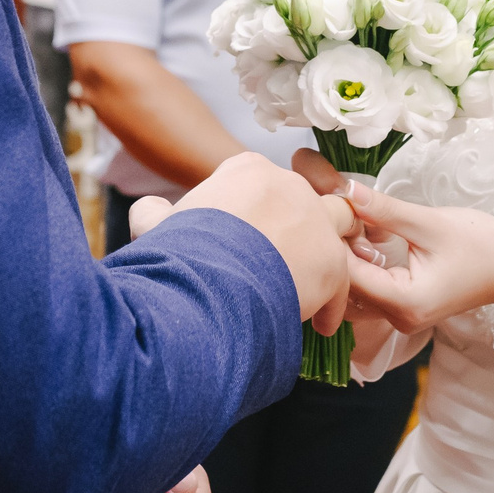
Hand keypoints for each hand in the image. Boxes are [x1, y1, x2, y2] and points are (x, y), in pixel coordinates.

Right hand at [142, 153, 356, 331]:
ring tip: (317, 282)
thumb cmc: (179, 250)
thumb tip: (151, 209)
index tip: (249, 238)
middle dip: (300, 225)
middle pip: (305, 199)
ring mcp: (314, 220)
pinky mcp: (331, 260)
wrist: (206, 281)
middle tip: (287, 258)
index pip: (262, 180)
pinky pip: (342, 279)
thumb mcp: (156, 225)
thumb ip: (155, 213)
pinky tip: (318, 323)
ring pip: (339, 226)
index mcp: (247, 169)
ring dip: (329, 253)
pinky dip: (331, 303)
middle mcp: (288, 185)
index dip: (256, 211)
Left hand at [340, 183, 493, 332]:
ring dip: (348, 260)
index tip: (327, 211)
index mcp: (405, 303)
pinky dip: (363, 267)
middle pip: (346, 289)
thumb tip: (345, 192)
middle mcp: (399, 319)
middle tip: (335, 215)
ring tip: (352, 226)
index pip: (348, 276)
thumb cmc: (483, 246)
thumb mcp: (431, 222)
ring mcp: (402, 317)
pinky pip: (371, 291)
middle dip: (336, 252)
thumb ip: (384, 210)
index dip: (333, 243)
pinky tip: (366, 239)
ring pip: (355, 292)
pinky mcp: (406, 308)